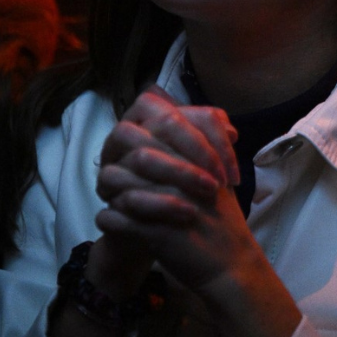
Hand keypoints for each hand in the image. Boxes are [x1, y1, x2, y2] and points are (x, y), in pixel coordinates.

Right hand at [96, 85, 239, 223]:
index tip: (232, 168)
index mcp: (147, 115)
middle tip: (221, 181)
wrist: (155, 226)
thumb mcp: (200, 161)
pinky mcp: (104, 192)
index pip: (181, 111)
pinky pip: (128, 192)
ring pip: (142, 156)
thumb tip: (231, 132)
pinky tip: (188, 213)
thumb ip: (213, 140)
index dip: (211, 136)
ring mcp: (111, 159)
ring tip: (209, 194)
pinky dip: (162, 203)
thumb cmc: (181, 187)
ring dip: (181, 174)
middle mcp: (126, 132)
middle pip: (163, 125)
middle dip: (199, 152)